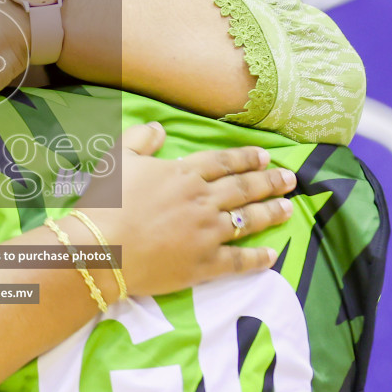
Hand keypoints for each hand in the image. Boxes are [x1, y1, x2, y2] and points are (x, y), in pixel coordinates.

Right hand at [76, 123, 294, 296]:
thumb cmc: (106, 203)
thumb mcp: (118, 159)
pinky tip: (273, 255)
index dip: (246, 159)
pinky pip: (238, 260)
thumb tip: (159, 128)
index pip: (223, 163)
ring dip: (270, 212)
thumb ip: (140, 139)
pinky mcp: (205, 264)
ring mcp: (207, 233)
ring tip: (288, 208)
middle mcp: (202, 200)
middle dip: (269, 182)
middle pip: (243, 189)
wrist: (102, 249)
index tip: (265, 157)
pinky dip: (257, 258)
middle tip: (290, 179)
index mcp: (184, 174)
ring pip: (247, 220)